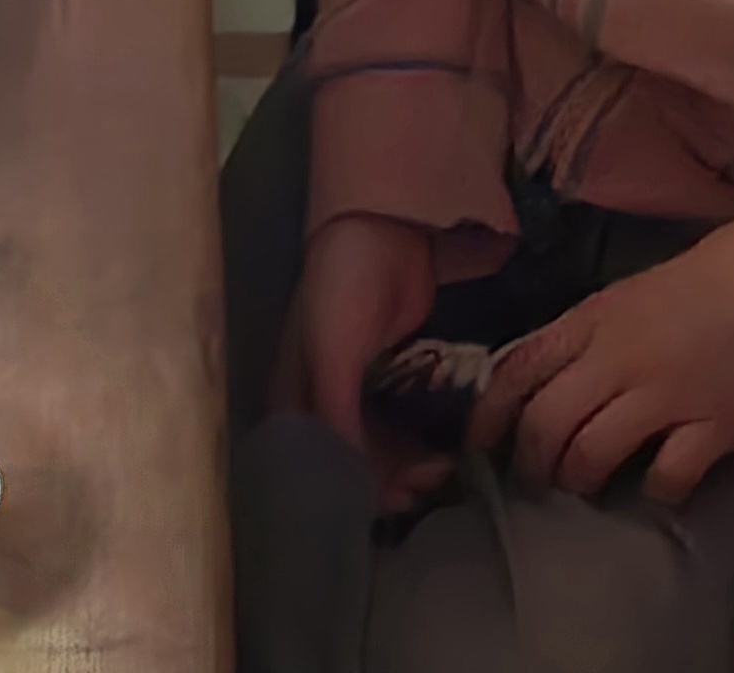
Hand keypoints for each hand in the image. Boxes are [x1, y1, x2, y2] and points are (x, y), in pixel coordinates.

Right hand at [285, 211, 442, 486]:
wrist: (388, 228)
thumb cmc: (343, 288)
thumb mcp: (330, 352)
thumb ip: (334, 414)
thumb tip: (347, 482)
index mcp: (291, 396)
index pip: (310, 465)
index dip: (345, 491)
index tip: (386, 504)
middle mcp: (320, 400)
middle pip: (349, 463)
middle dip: (385, 483)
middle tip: (425, 486)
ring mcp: (359, 388)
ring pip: (379, 449)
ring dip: (407, 469)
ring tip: (440, 470)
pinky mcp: (393, 376)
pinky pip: (403, 426)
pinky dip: (419, 445)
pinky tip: (442, 453)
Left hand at [472, 202, 733, 503]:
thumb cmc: (719, 271)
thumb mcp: (634, 289)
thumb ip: (595, 331)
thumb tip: (559, 372)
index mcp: (594, 316)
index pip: (517, 369)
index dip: (488, 414)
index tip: (479, 444)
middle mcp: (617, 357)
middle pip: (545, 423)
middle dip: (532, 460)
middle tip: (538, 476)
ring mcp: (665, 395)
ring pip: (591, 454)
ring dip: (580, 479)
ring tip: (586, 484)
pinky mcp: (715, 428)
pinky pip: (666, 477)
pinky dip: (655, 491)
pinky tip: (658, 488)